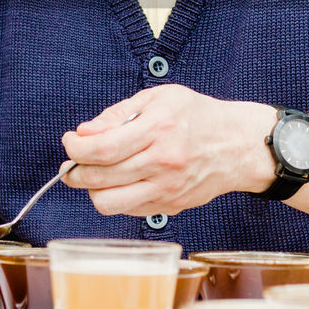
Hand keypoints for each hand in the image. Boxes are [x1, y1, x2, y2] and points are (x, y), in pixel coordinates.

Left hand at [61, 84, 276, 215]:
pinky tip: (119, 181)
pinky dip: (114, 197)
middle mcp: (162, 163)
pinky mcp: (171, 206)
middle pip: (101, 178)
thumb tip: (84, 133)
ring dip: (91, 189)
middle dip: (75, 171)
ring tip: (93, 174)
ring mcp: (167, 189)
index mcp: (158, 130)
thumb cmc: (197, 116)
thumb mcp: (158, 98)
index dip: (76, 149)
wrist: (237, 145)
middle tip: (73, 162)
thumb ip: (118, 114)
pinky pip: (127, 209)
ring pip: (109, 203)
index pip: (103, 149)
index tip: (70, 141)